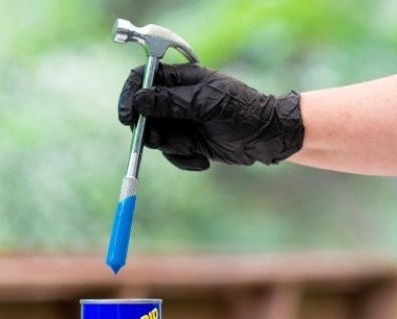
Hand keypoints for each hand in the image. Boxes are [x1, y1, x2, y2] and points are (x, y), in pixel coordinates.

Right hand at [118, 63, 303, 170]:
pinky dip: (183, 160)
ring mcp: (181, 121)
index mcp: (181, 78)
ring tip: (194, 148)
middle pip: (143, 111)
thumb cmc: (242, 111)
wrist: (268, 138)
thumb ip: (171, 102)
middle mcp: (177, 98)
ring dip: (171, 147)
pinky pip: (170, 153)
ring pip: (155, 136)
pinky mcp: (187, 142)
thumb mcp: (206, 104)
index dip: (131, 95)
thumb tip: (139, 100)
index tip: (128, 116)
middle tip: (158, 139)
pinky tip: (202, 161)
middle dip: (149, 129)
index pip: (143, 78)